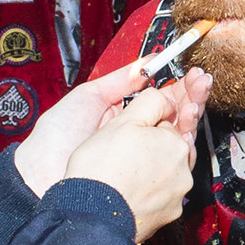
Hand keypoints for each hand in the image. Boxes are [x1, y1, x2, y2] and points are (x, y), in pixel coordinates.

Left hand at [14, 57, 210, 196]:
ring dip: (191, 115)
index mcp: (123, 117)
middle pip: (174, 117)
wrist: (41, 175)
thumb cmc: (56, 137)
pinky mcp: (146, 181)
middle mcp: (136, 138)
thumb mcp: (88, 97)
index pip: (159, 100)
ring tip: (197, 97)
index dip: (178, 87)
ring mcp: (143, 159)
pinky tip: (187, 124)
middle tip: (203, 81)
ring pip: (177, 138)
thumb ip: (119, 81)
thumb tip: (147, 63)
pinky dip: (183, 143)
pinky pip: (171, 163)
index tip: (192, 74)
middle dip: (191, 97)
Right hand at [63, 86, 195, 240]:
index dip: (149, 123)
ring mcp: (177, 194)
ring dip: (154, 167)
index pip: (167, 123)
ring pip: (168, 172)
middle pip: (171, 148)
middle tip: (131, 148)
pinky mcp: (167, 214)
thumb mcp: (123, 121)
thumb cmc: (102, 171)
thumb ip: (149, 102)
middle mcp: (182, 169)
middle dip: (156, 144)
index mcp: (175, 143)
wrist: (92, 216)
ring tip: (128, 166)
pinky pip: (161, 195)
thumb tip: (164, 97)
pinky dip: (150, 189)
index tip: (137, 128)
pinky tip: (131, 186)